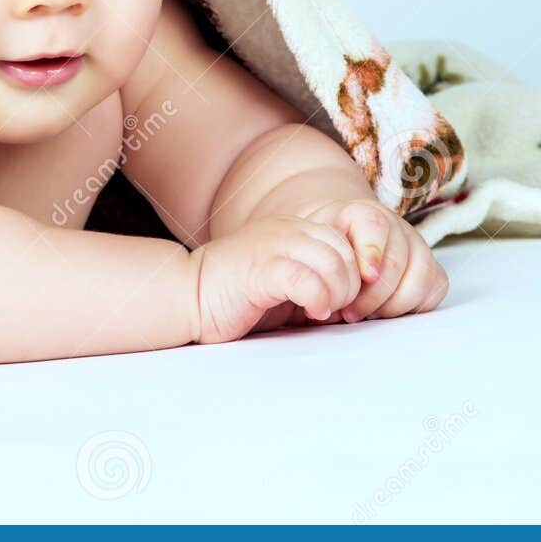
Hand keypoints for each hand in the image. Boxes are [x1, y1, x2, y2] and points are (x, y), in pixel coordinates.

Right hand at [188, 215, 365, 344]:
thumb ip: (314, 278)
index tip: (338, 302)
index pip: (346, 243)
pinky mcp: (260, 270)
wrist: (186, 298)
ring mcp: (272, 247)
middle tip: (330, 310)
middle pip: (345, 253)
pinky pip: (306, 279)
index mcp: (292, 229)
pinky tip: (311, 312)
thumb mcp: (283, 280)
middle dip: (349, 288)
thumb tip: (354, 299)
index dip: (352, 276)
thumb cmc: (234, 297)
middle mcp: (286, 230)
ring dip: (337, 294)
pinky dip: (318, 298)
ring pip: (333, 263)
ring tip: (320, 312)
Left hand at [310, 198, 448, 322]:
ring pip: (421, 276)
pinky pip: (435, 288)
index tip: (365, 276)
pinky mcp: (430, 267)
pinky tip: (387, 313)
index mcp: (362, 213)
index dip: (371, 252)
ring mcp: (415, 245)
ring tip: (368, 316)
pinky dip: (415, 306)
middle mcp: (394, 226)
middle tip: (350, 314)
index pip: (374, 226)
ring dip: (394, 304)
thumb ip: (317, 264)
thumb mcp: (311, 250)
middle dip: (374, 295)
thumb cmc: (323, 254)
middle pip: (397, 260)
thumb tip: (324, 294)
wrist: (338, 249)